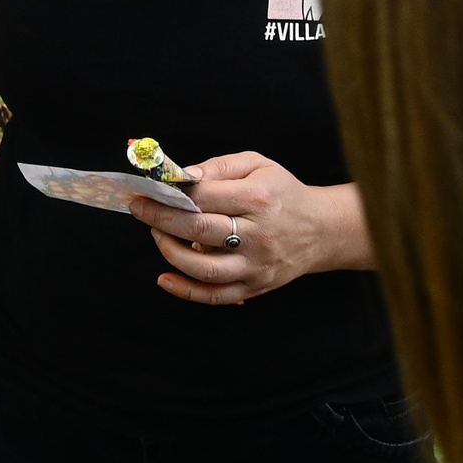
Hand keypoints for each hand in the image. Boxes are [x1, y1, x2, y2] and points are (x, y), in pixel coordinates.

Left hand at [125, 152, 373, 305]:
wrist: (321, 230)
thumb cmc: (283, 193)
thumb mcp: (258, 165)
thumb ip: (220, 167)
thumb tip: (185, 177)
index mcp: (259, 198)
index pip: (205, 195)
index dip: (171, 193)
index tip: (149, 189)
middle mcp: (258, 234)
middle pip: (199, 229)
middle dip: (161, 218)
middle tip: (141, 209)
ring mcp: (256, 265)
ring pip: (204, 268)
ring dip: (170, 251)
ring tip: (158, 235)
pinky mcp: (254, 287)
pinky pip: (215, 296)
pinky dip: (185, 291)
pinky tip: (164, 278)